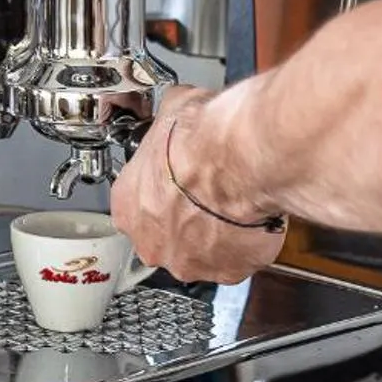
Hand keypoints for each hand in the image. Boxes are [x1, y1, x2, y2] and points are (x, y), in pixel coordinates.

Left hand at [110, 88, 284, 283]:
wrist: (239, 159)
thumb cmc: (200, 139)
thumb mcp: (172, 111)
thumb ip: (168, 123)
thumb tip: (177, 108)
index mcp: (127, 206)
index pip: (137, 205)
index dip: (162, 191)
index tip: (179, 180)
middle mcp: (151, 242)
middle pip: (166, 236)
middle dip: (187, 218)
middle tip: (210, 192)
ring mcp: (189, 262)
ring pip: (203, 252)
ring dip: (217, 232)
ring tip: (236, 202)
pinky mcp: (228, 272)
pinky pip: (237, 260)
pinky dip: (248, 242)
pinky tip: (254, 216)